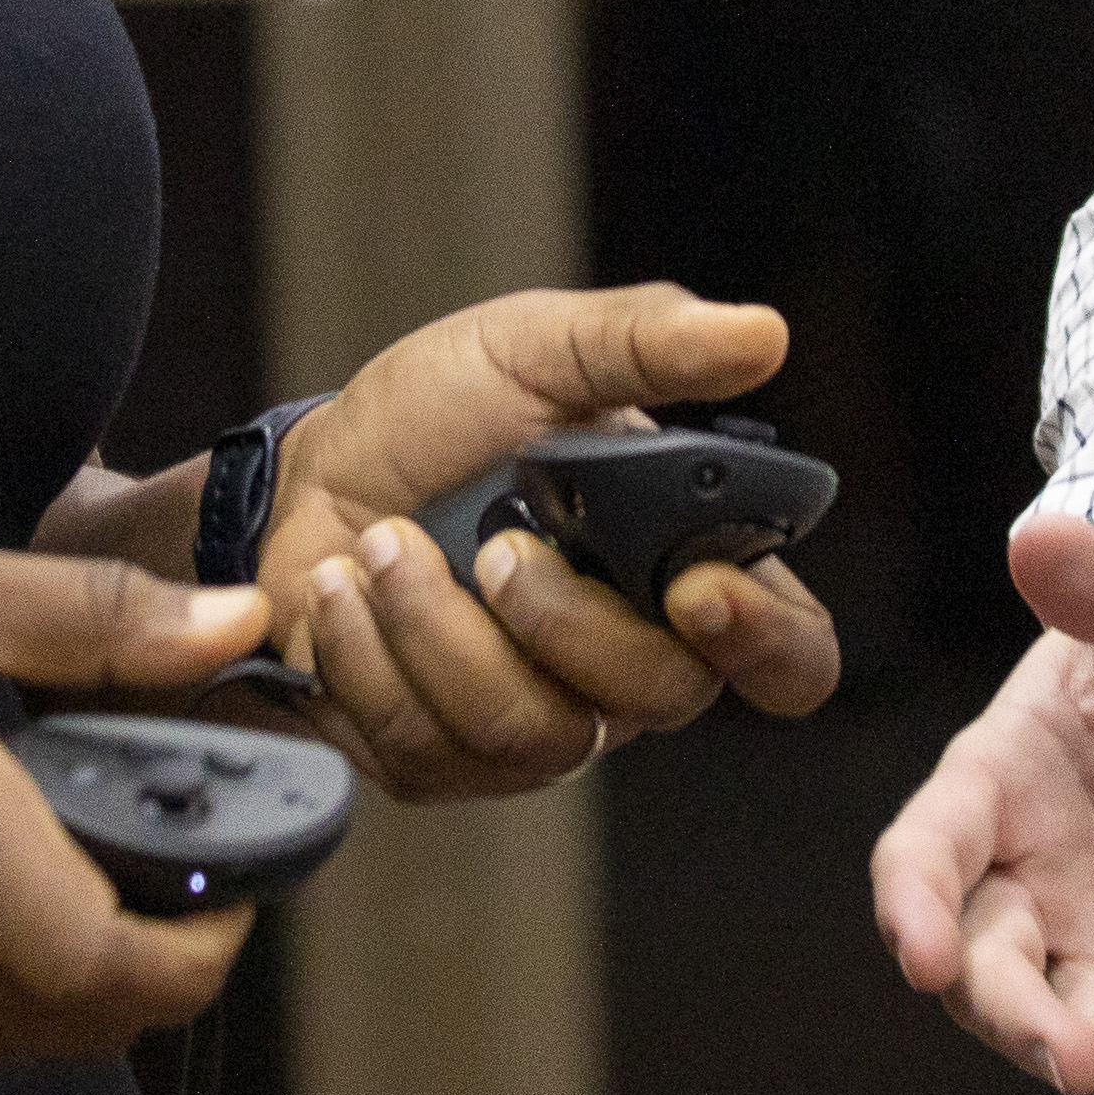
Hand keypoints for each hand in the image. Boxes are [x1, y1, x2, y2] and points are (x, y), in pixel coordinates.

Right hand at [0, 547, 270, 1067]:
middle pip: (87, 1018)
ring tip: (86, 893)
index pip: (106, 960)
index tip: (233, 891)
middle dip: (160, 965)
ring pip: (27, 1044)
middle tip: (181, 890)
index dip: (200, 947)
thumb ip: (99, 622)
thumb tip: (240, 628)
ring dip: (83, 990)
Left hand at [261, 284, 842, 796]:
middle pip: (657, 698)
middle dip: (563, 618)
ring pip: (533, 734)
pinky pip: (428, 748)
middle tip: (494, 547)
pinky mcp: (441, 759)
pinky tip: (339, 591)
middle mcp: (624, 662)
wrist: (303, 475)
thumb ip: (648, 341)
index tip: (697, 588)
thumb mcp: (537, 349)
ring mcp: (537, 721)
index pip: (789, 657)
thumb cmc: (438, 416)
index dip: (765, 643)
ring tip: (380, 545)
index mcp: (680, 569)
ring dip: (440, 628)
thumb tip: (763, 335)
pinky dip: (369, 656)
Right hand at [866, 513, 1093, 1094]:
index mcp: (994, 783)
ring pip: (1077, 1032)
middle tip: (1070, 1058)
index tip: (922, 956)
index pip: (925, 854)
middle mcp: (1021, 877)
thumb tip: (1042, 531)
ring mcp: (1087, 941)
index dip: (914, 906)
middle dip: (1018, 1019)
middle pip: (989, 969)